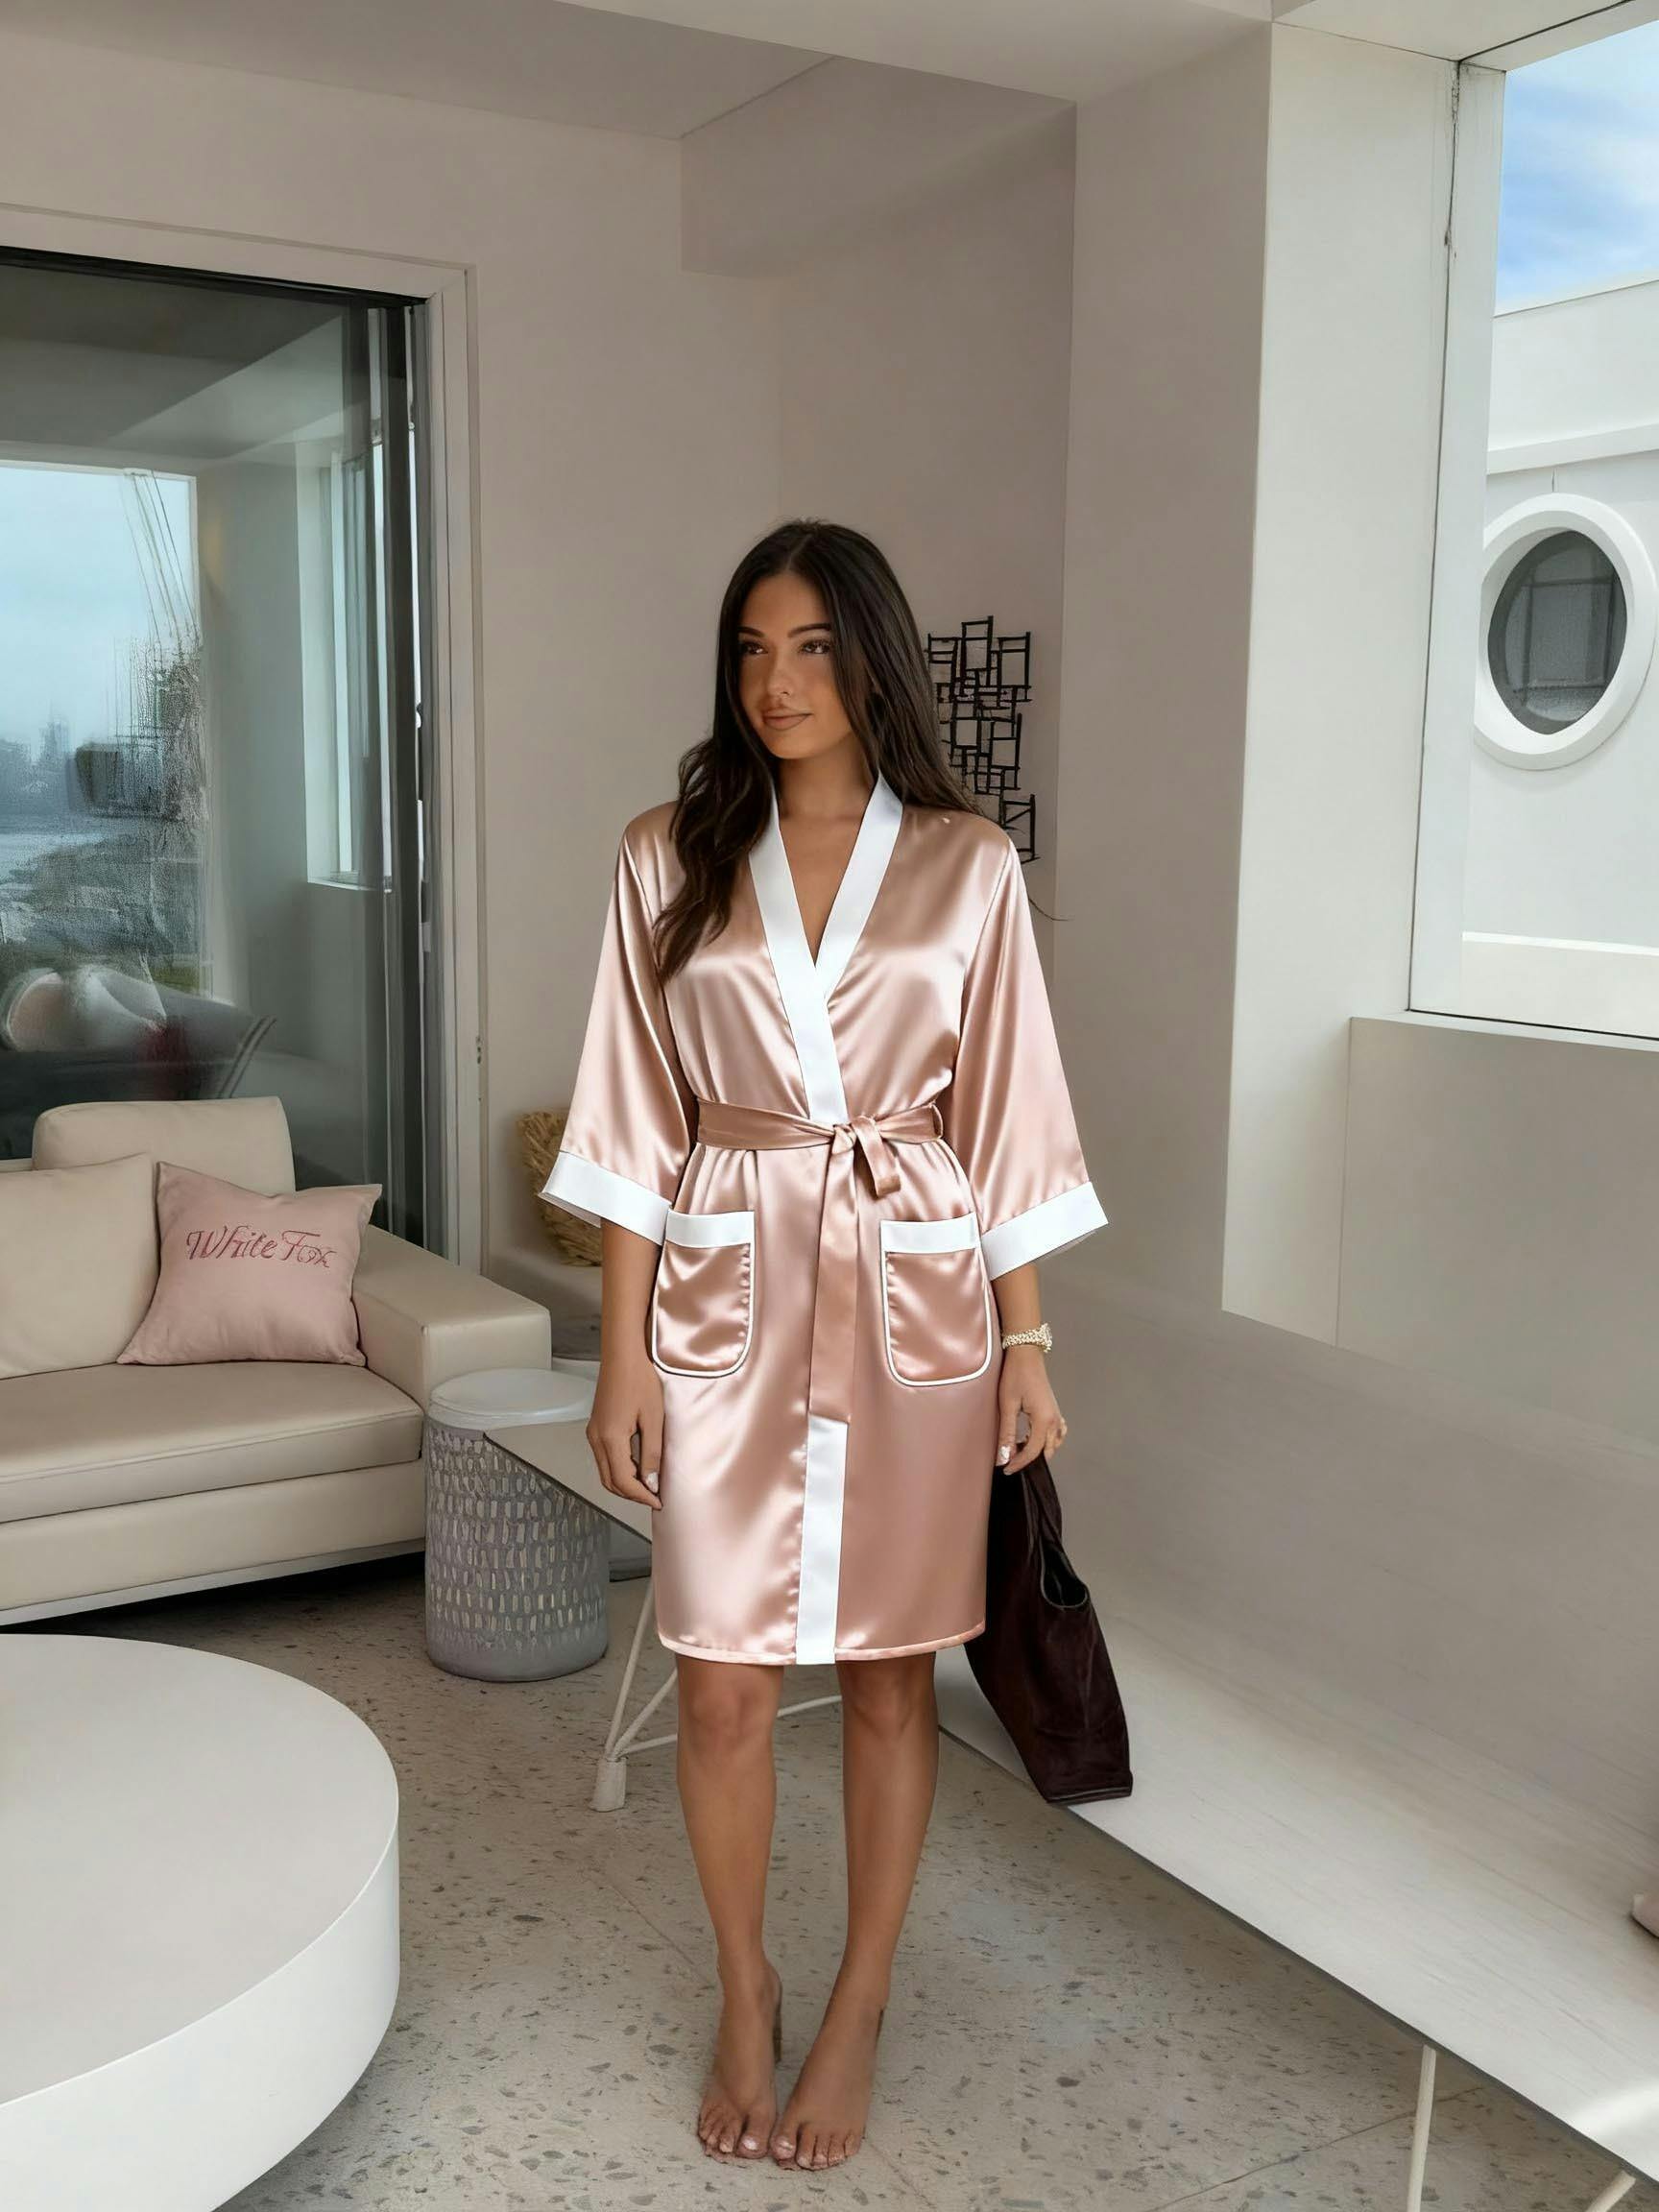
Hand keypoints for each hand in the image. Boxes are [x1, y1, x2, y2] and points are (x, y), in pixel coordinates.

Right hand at [587, 1349, 664, 1510]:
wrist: (623, 1353)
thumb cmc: (640, 1380)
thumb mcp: (653, 1419)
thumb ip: (652, 1453)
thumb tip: (651, 1483)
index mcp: (610, 1438)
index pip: (623, 1482)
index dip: (641, 1496)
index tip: (659, 1501)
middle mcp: (596, 1439)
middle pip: (610, 1481)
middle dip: (632, 1494)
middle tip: (654, 1497)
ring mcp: (592, 1433)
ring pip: (605, 1472)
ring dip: (625, 1483)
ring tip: (648, 1484)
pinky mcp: (595, 1427)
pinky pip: (604, 1458)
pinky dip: (619, 1469)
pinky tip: (637, 1465)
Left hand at [996, 1344, 1068, 1473]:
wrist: (1026, 1354)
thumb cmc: (1016, 1375)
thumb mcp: (1008, 1406)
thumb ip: (1007, 1434)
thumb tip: (1004, 1457)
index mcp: (1044, 1420)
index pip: (1033, 1452)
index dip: (1018, 1463)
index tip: (1006, 1469)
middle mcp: (1055, 1420)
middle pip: (1045, 1451)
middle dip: (1029, 1459)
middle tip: (1010, 1461)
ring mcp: (1057, 1415)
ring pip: (1053, 1444)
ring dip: (1038, 1450)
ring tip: (1019, 1449)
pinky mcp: (1054, 1410)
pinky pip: (1056, 1433)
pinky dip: (1046, 1441)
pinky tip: (1031, 1438)